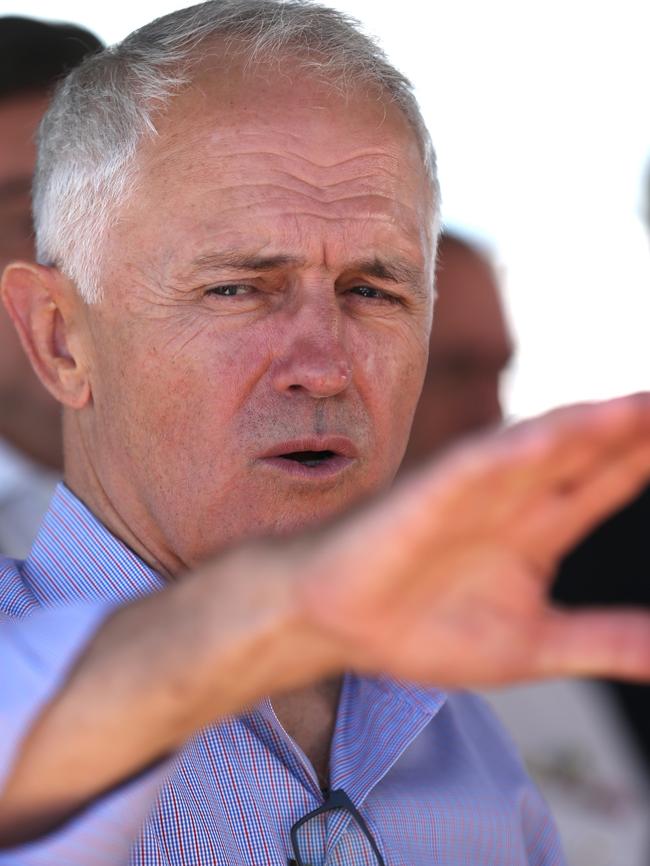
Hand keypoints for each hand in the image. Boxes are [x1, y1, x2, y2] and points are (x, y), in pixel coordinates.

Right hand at [295, 393, 649, 685]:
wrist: (339, 624)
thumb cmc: (423, 628)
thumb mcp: (534, 646)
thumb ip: (604, 641)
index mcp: (540, 530)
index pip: (608, 481)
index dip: (648, 456)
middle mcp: (513, 500)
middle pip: (585, 453)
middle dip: (634, 429)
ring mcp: (471, 494)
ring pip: (537, 449)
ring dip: (586, 427)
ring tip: (639, 409)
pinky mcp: (425, 499)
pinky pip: (471, 471)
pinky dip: (508, 456)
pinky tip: (547, 442)